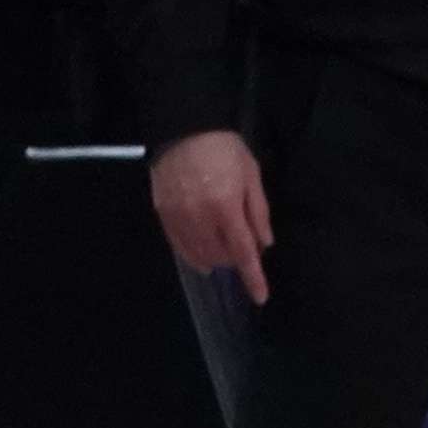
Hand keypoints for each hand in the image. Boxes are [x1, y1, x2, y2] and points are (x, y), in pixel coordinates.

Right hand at [152, 129, 272, 297]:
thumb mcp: (251, 175)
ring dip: (216, 259)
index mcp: (226, 207)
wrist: (184, 130)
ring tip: (225, 251)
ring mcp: (178, 219)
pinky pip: (179, 247)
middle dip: (236, 259)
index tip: (261, 297)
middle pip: (220, 256)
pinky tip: (202, 257)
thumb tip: (264, 245)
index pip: (242, 252)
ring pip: (198, 256)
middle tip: (246, 246)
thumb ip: (258, 212)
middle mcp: (199, 218)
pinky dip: (193, 256)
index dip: (253, 277)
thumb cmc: (225, 149)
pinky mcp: (162, 216)